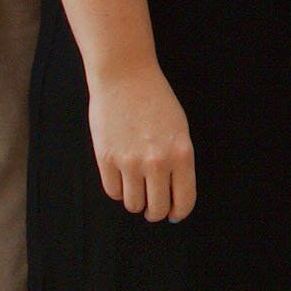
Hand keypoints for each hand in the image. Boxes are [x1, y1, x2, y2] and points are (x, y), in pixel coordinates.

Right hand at [89, 64, 197, 221]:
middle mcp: (157, 162)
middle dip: (156, 212)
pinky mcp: (106, 158)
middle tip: (152, 207)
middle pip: (157, 209)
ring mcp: (130, 161)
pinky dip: (118, 189)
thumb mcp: (179, 129)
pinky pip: (113, 191)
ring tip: (136, 186)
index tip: (174, 214)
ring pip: (133, 204)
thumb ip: (178, 161)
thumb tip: (174, 196)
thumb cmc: (155, 100)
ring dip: (136, 200)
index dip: (178, 212)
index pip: (184, 201)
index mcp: (181, 154)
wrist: (125, 76)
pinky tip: (121, 176)